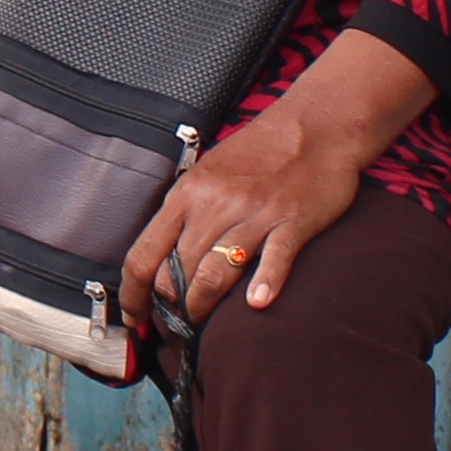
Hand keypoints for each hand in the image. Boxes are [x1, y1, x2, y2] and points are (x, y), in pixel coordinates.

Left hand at [111, 29, 434, 332]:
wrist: (317, 124)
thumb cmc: (260, 152)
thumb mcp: (209, 173)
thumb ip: (187, 211)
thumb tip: (162, 258)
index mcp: (187, 194)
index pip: (144, 254)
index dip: (133, 294)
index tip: (135, 316)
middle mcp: (215, 205)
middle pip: (178, 272)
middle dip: (172, 307)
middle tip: (176, 326)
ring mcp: (255, 213)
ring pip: (216, 273)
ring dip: (204, 306)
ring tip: (203, 326)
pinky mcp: (294, 220)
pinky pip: (274, 257)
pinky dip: (265, 283)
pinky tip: (257, 305)